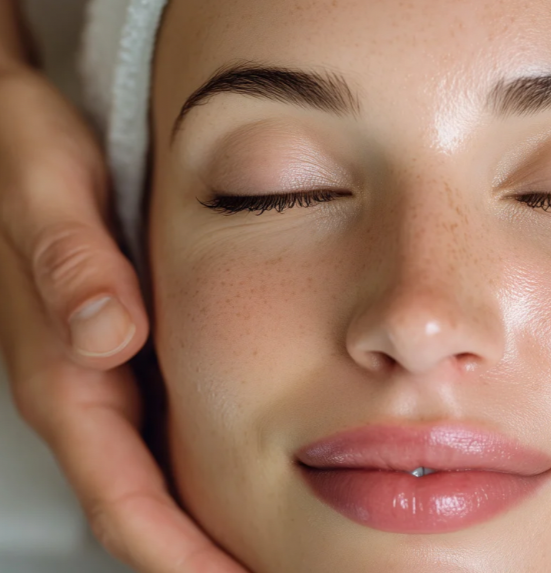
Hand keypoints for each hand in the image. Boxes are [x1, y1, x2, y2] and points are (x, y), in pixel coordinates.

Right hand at [0, 65, 247, 571]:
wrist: (22, 123)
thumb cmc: (28, 145)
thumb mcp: (46, 183)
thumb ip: (67, 256)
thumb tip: (103, 334)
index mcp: (64, 366)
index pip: (121, 491)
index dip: (178, 551)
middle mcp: (85, 384)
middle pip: (146, 505)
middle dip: (205, 560)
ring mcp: (105, 374)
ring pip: (159, 478)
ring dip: (212, 529)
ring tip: (277, 557)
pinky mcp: (127, 354)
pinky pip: (168, 435)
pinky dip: (210, 474)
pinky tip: (265, 476)